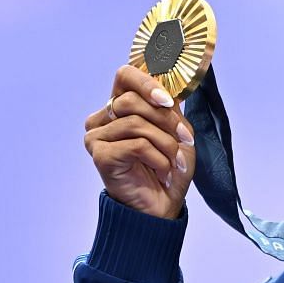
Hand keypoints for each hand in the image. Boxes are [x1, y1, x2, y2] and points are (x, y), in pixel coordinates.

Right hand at [83, 63, 196, 219]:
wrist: (162, 207)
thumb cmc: (168, 168)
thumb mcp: (176, 131)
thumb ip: (168, 105)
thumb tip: (168, 83)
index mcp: (120, 106)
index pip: (125, 75)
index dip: (147, 83)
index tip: (168, 101)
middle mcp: (103, 118)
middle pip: (132, 100)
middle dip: (166, 121)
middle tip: (186, 140)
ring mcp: (97, 136)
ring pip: (136, 123)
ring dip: (166, 144)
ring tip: (175, 162)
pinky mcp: (100, 155)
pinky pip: (136, 145)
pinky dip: (158, 158)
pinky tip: (163, 171)